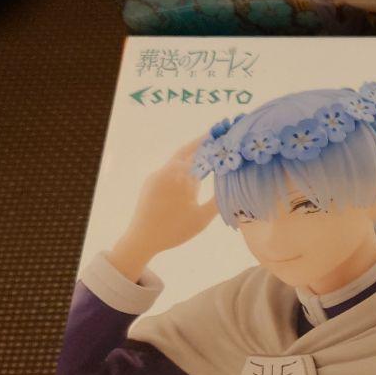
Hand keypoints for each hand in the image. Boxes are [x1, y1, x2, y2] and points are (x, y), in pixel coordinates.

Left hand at [107, 136, 219, 281]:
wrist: (141, 239)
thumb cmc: (174, 229)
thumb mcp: (202, 217)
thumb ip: (218, 200)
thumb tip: (234, 186)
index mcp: (181, 176)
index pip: (201, 154)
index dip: (213, 143)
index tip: (225, 135)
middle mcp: (167, 171)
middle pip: (187, 151)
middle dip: (202, 144)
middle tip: (216, 137)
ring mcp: (157, 176)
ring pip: (178, 161)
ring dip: (192, 157)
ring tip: (209, 156)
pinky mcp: (151, 184)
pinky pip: (170, 171)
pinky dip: (183, 168)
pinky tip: (192, 174)